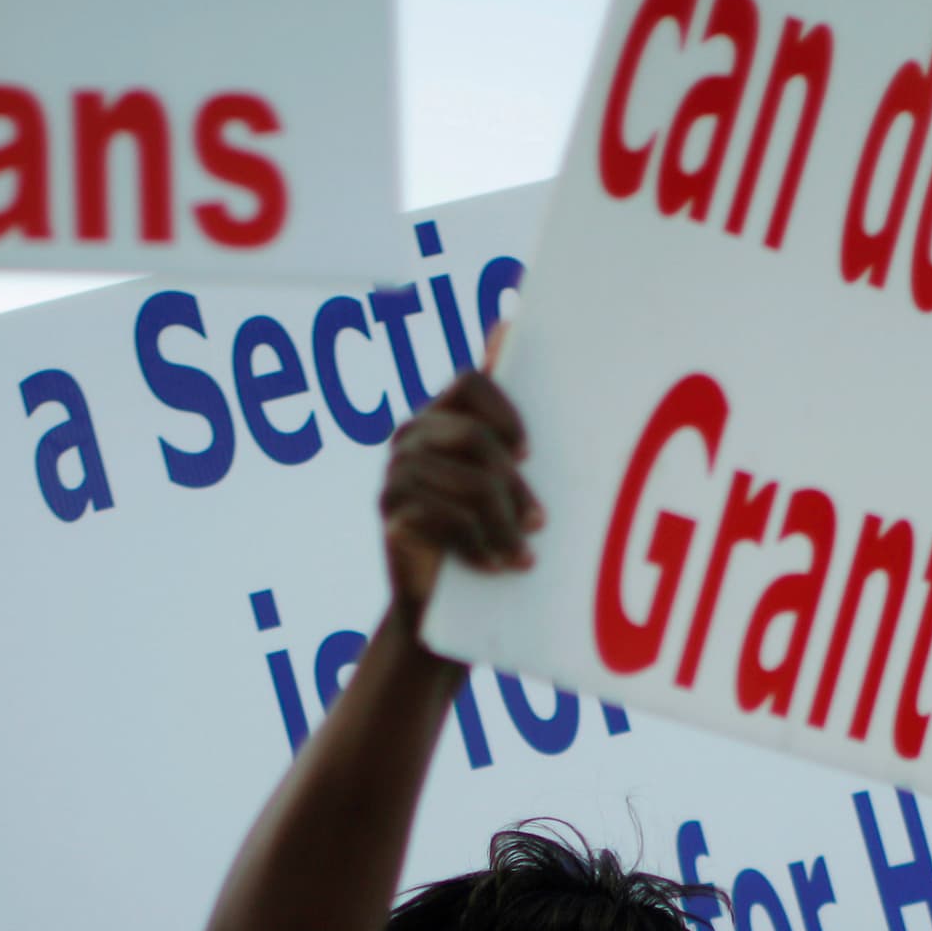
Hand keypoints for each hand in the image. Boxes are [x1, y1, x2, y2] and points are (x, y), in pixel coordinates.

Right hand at [379, 368, 539, 617]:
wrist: (438, 608)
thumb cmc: (482, 534)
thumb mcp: (500, 480)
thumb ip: (504, 423)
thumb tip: (508, 322)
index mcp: (439, 418)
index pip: (470, 381)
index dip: (506, 412)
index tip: (529, 453)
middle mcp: (410, 438)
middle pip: (476, 438)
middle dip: (515, 486)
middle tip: (540, 524)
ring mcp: (395, 476)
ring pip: (469, 484)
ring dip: (505, 526)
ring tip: (523, 557)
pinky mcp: (391, 516)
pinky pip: (448, 519)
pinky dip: (481, 546)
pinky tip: (495, 566)